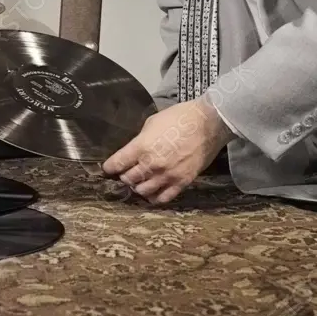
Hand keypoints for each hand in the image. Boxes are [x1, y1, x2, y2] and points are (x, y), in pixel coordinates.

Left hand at [101, 96, 233, 203]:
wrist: (208, 123)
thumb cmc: (179, 118)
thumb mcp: (152, 123)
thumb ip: (140, 140)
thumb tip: (133, 150)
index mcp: (142, 146)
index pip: (117, 163)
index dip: (109, 167)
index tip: (108, 168)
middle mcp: (152, 164)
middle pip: (128, 179)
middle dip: (124, 176)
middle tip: (125, 172)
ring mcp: (167, 175)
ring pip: (142, 191)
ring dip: (137, 186)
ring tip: (139, 180)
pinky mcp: (182, 182)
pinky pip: (162, 198)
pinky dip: (153, 197)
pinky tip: (152, 191)